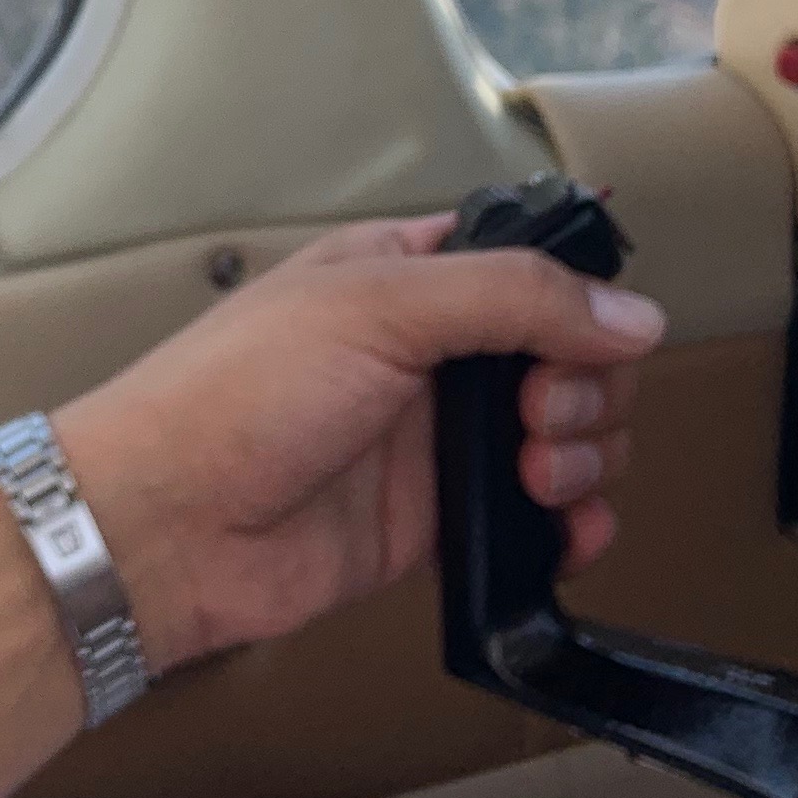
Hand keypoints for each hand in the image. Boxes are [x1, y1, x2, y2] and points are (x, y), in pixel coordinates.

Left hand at [49, 216, 665, 675]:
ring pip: (564, 438)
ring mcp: (432, 443)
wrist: (164, 528)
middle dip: (587, 387)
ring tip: (538, 476)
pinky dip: (572, 529)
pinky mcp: (434, 525)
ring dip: (585, 456)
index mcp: (406, 274)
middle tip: (542, 416)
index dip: (578, 297)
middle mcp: (428, 354)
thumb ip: (514, 297)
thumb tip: (633, 312)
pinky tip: (569, 532)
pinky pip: (533, 525)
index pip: (531, 265)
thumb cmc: (233, 397)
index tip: (588, 333)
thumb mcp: (377, 306)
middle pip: (568, 356)